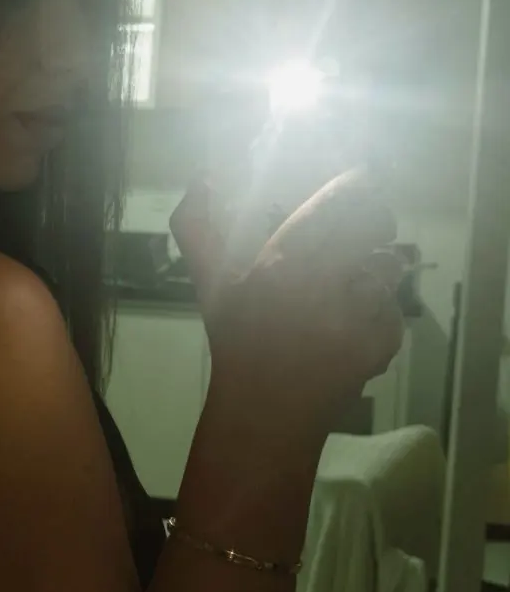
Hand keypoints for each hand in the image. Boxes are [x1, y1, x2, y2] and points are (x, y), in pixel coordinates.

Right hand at [170, 169, 405, 437]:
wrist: (265, 412)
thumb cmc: (238, 341)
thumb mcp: (212, 284)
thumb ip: (197, 228)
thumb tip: (202, 179)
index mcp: (280, 261)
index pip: (342, 199)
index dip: (356, 187)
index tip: (354, 188)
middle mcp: (321, 283)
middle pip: (375, 222)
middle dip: (374, 222)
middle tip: (363, 231)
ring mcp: (354, 317)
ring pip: (388, 266)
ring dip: (375, 271)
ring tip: (351, 288)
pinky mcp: (378, 345)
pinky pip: (394, 310)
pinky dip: (381, 315)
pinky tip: (355, 327)